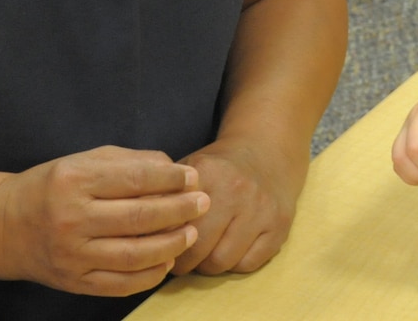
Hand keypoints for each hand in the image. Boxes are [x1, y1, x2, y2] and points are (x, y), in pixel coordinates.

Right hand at [0, 145, 209, 295]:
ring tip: (191, 233)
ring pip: (134, 254)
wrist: (4, 225)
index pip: (135, 179)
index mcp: (75, 180)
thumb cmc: (54, 185)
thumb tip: (174, 170)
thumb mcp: (86, 160)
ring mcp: (72, 254)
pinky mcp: (73, 281)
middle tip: (203, 203)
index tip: (193, 177)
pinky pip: (120, 284)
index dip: (170, 178)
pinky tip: (167, 261)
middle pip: (139, 217)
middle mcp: (72, 218)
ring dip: (171, 244)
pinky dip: (149, 275)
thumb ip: (130, 161)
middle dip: (179, 210)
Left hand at [171, 137, 307, 275]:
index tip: (159, 245)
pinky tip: (230, 249)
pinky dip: (234, 264)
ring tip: (205, 255)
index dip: (162, 241)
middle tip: (180, 259)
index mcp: (208, 173)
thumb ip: (163, 196)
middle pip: (197, 249)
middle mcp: (237, 191)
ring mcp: (261, 209)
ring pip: (222, 262)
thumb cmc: (220, 167)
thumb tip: (137, 231)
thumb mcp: (189, 170)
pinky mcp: (280, 226)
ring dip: (209, 266)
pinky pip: (248, 264)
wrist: (267, 151)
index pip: (174, 223)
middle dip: (183, 262)